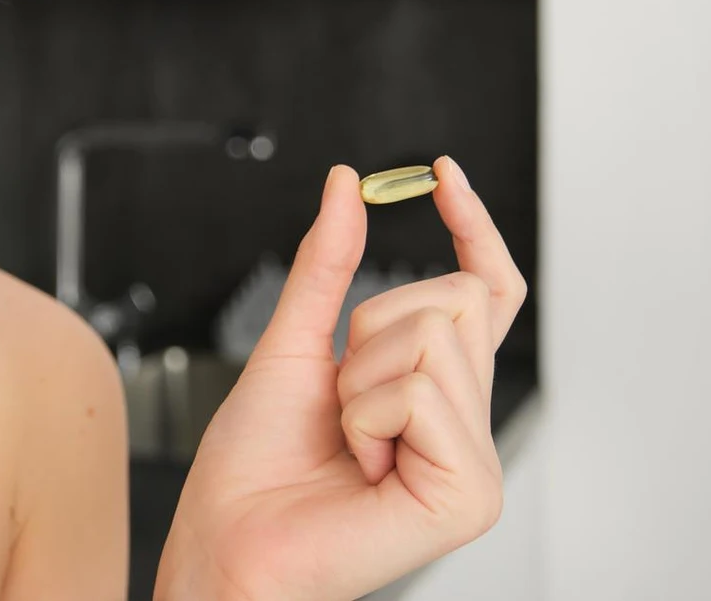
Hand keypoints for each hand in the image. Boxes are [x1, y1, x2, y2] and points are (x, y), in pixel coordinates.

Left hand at [156, 157, 527, 600]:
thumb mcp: (289, 340)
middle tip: (340, 400)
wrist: (226, 539)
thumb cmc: (252, 462)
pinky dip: (365, 417)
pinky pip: (421, 392)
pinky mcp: (471, 494)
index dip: (472, 228)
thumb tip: (346, 183)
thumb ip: (326, 265)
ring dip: (359, 380)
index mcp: (435, 390)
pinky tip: (359, 466)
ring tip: (345, 440)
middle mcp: (466, 423)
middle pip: (455, 299)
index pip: (484, 293)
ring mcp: (477, 463)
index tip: (442, 172)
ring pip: (436, 337)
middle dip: (371, 329)